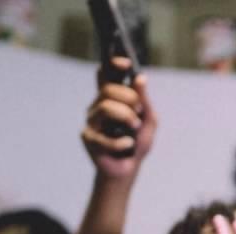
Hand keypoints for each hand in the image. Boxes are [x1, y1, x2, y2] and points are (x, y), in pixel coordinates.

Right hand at [81, 58, 156, 179]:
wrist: (128, 168)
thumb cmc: (137, 142)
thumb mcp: (148, 120)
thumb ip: (144, 100)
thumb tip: (141, 78)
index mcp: (111, 98)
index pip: (106, 75)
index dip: (113, 64)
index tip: (127, 63)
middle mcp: (98, 106)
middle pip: (108, 90)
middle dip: (129, 98)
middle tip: (138, 113)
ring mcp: (91, 121)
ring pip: (105, 107)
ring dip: (125, 116)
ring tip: (134, 128)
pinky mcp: (88, 138)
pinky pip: (104, 136)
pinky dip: (121, 142)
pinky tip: (127, 145)